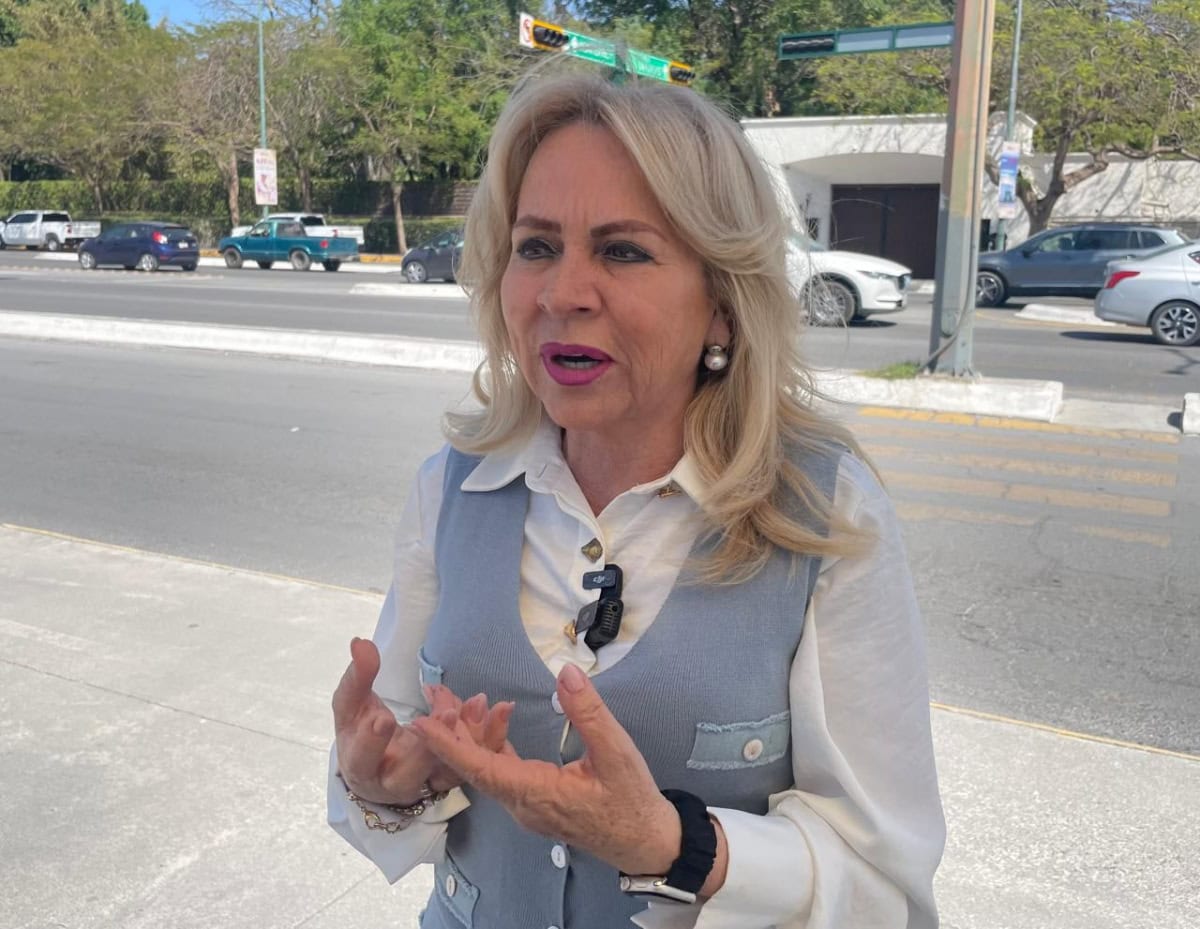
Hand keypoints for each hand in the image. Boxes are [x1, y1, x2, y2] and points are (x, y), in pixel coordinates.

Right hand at [332, 637, 512, 805]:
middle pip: (412, 773)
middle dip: (431, 745)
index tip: (383, 718)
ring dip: (469, 737)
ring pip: (450, 769)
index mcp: (362, 767)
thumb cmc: (360, 731)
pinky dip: (488, 736)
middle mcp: (396, 782)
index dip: (372, 742)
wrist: (380, 762)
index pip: (363, 758)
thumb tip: (360, 642)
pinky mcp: (454, 777)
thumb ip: (357, 677)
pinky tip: (501, 709)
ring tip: (479, 703)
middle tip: (448, 713)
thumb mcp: (350, 705)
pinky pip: (475, 762)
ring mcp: (428, 783)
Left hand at [411, 663, 681, 875]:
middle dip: (451, 728)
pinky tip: (495, 719)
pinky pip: (503, 771)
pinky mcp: (535, 801)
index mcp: (535, 793)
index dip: (448, 744)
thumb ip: (589, 713)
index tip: (420, 722)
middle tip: (435, 692)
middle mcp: (522, 803)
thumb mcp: (617, 752)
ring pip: (487, 768)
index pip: (481, 768)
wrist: (646, 842)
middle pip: (475, 765)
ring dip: (472, 733)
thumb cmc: (632, 801)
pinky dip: (494, 744)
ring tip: (458, 698)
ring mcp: (526, 805)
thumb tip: (566, 674)